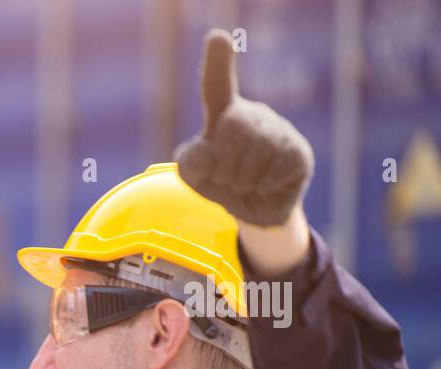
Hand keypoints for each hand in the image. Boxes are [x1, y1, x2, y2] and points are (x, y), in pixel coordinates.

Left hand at [173, 28, 314, 226]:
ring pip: (256, 150)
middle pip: (233, 125)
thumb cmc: (220, 182)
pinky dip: (262, 186)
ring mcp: (280, 130)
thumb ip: (190, 162)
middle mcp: (253, 115)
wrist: (252, 210)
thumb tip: (209, 152)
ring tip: (244, 185)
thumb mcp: (194, 175)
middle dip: (223, 162)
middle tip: (226, 178)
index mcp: (224, 114)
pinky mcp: (299, 152)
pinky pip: (276, 168)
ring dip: (241, 180)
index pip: (218, 87)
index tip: (218, 38)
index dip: (218, 63)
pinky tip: (264, 186)